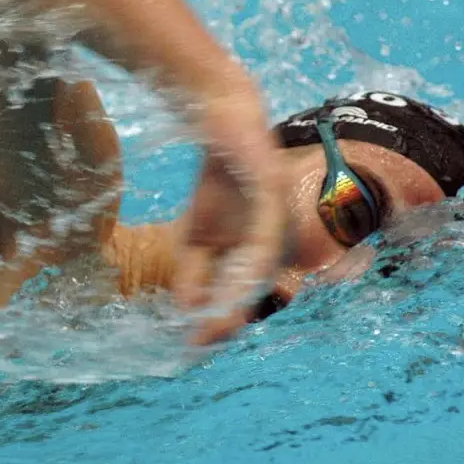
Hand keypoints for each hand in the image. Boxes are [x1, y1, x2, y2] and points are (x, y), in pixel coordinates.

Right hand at [173, 91, 288, 344]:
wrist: (219, 119)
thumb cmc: (216, 180)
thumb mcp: (197, 234)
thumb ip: (192, 270)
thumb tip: (186, 309)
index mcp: (257, 253)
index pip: (241, 293)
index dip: (220, 319)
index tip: (195, 343)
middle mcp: (273, 241)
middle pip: (254, 287)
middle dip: (229, 316)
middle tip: (202, 342)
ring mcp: (277, 217)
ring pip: (261, 266)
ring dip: (239, 296)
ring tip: (217, 320)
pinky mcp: (273, 192)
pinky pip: (264, 232)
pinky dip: (252, 258)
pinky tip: (238, 276)